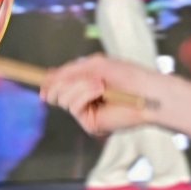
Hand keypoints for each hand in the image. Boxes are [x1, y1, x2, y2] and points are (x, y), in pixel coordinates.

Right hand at [40, 55, 158, 135]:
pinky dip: (85, 94)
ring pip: (62, 98)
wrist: (147, 91)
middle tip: (87, 77)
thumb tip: (47, 77)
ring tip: (100, 84)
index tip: (43, 78)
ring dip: (80, 86)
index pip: (60, 84)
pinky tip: (101, 92)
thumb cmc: (128, 76)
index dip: (50, 81)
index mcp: (85, 84)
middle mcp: (84, 99)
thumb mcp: (95, 65)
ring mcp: (86, 112)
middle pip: (55, 91)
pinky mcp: (90, 123)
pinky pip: (73, 106)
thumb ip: (70, 71)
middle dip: (66, 80)